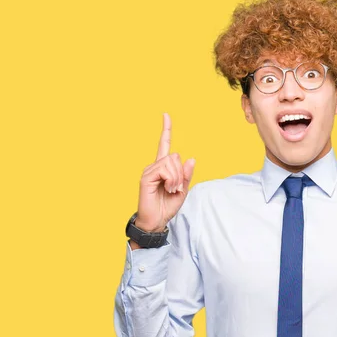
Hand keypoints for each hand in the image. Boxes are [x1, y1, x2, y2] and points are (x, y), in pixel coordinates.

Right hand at [135, 113, 195, 233]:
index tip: (165, 115)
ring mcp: (149, 171)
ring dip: (177, 178)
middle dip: (181, 172)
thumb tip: (191, 158)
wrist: (156, 221)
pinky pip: (165, 170)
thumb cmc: (167, 206)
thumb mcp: (183, 190)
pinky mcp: (146, 178)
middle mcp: (154, 166)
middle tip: (177, 187)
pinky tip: (168, 188)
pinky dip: (171, 180)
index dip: (166, 130)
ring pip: (171, 162)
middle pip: (174, 156)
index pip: (164, 145)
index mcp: (162, 168)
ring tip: (172, 190)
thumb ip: (186, 175)